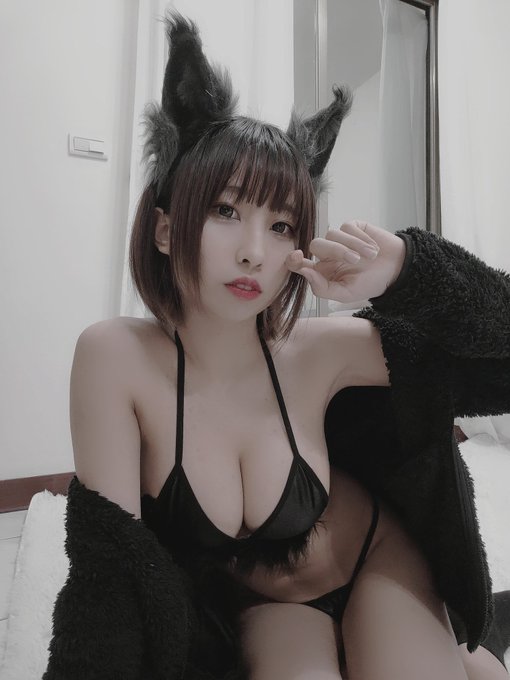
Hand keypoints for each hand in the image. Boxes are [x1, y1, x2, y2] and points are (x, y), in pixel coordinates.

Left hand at [285, 220, 406, 302]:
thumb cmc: (371, 283)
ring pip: (332, 234)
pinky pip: (347, 226)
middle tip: (355, 260)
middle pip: (316, 244)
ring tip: (370, 256)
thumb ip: (322, 288)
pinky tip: (373, 248)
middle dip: (336, 251)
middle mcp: (327, 254)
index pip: (300, 263)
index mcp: (322, 272)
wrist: (396, 269)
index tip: (297, 256)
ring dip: (353, 245)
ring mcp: (339, 239)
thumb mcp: (346, 294)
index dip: (294, 259)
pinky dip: (361, 237)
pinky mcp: (352, 227)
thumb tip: (304, 273)